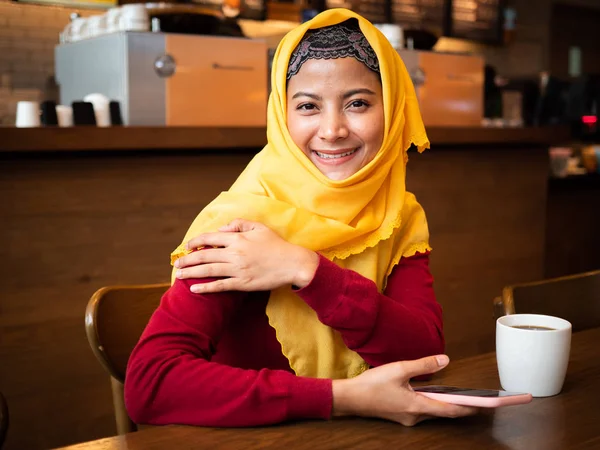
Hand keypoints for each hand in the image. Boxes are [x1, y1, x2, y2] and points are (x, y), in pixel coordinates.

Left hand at [174, 219, 318, 293]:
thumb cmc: (277, 245)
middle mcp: (235, 253)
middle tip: (176, 263)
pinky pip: (220, 286)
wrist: (292, 263)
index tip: (187, 246)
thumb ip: (239, 224)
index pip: (210, 238)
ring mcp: (238, 270)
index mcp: (238, 238)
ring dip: (191, 272)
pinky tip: (194, 288)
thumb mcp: (259, 227)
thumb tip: (221, 230)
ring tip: (178, 274)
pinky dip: (205, 287)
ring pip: (209, 270)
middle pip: (204, 255)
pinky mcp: (242, 283)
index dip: (196, 241)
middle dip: (187, 259)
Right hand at [332, 355, 477, 425]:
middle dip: (459, 406)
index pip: (449, 410)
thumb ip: (423, 365)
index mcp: (417, 406)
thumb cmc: (372, 384)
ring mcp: (406, 417)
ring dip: (444, 404)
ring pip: (431, 411)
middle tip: (475, 400)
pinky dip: (431, 403)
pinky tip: (431, 394)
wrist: (350, 398)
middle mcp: (414, 416)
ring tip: (459, 396)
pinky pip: (421, 409)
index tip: (483, 406)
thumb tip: (445, 360)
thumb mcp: (400, 369)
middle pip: (442, 412)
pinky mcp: (399, 414)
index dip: (468, 408)